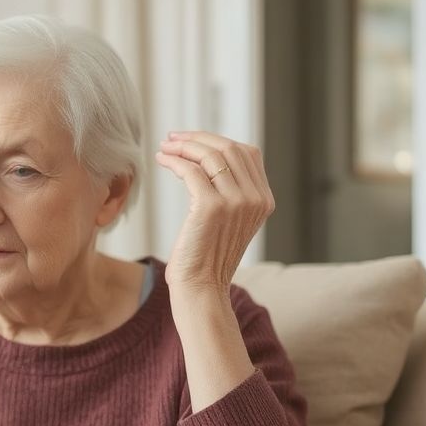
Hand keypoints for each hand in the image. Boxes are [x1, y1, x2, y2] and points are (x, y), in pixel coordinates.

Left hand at [155, 131, 274, 293]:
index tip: (191, 140)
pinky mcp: (211, 207)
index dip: (216, 140)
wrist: (201, 288)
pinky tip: (162, 160)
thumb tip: (209, 158)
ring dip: (184, 147)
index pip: (246, 153)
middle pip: (228, 148)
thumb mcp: (229, 221)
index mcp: (263, 200)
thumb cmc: (206, 257)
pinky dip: (174, 161)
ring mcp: (236, 202)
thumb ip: (231, 192)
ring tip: (165, 147)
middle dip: (198, 138)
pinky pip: (191, 170)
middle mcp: (255, 199)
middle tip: (172, 138)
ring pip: (210, 155)